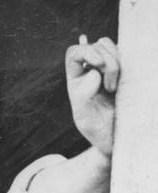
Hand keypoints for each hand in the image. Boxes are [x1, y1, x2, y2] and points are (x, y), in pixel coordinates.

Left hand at [65, 36, 118, 157]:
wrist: (115, 136)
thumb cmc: (97, 130)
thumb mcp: (84, 118)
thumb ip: (82, 96)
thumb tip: (93, 73)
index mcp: (75, 79)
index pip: (74, 53)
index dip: (86, 51)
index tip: (99, 64)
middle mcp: (89, 69)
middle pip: (96, 46)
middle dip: (107, 62)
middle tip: (110, 88)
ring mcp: (106, 67)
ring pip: (110, 46)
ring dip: (116, 62)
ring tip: (114, 88)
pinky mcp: (122, 68)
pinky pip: (124, 53)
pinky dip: (126, 61)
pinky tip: (124, 78)